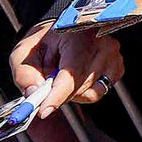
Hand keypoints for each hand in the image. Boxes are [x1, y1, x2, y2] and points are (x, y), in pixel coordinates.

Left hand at [10, 21, 124, 107]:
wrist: (63, 30)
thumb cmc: (44, 41)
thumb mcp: (23, 53)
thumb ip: (25, 75)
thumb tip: (33, 95)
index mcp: (78, 35)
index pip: (71, 72)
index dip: (57, 94)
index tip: (44, 111)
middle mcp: (101, 44)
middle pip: (80, 86)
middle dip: (59, 95)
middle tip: (43, 92)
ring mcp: (113, 56)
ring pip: (90, 93)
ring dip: (71, 93)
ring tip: (60, 77)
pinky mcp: (117, 68)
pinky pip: (98, 92)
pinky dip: (83, 91)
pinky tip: (75, 78)